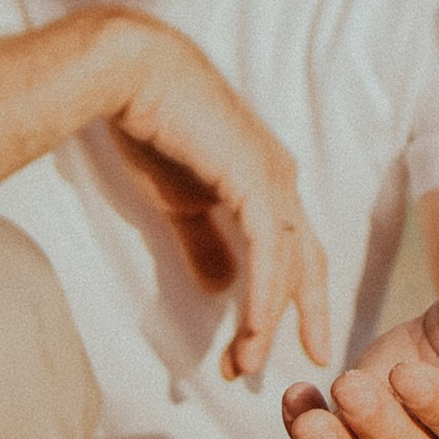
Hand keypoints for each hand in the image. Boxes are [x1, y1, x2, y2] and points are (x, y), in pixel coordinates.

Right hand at [101, 17, 331, 382]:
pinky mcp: (254, 178)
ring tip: (252, 364)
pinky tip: (255, 329)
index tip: (290, 342)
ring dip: (269, 319)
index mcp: (267, 180)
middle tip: (299, 362)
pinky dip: (265, 294)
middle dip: (300, 316)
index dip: (291, 297)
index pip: (292, 249)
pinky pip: (269, 250)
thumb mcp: (181, 201)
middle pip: (305, 260)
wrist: (132, 74)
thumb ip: (205, 243)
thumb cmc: (152, 127)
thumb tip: (221, 288)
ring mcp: (272, 176)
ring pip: (287, 263)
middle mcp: (281, 178)